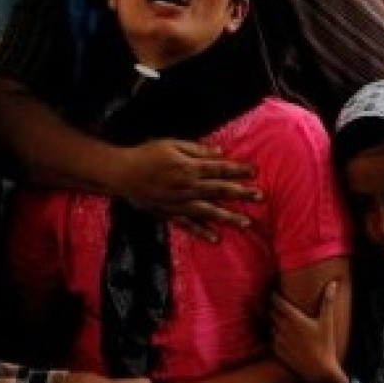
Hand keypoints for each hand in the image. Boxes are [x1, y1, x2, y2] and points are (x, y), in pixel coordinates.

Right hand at [113, 139, 262, 240]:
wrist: (122, 173)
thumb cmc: (146, 154)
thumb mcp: (171, 144)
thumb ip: (196, 149)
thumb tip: (219, 152)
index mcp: (189, 167)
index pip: (219, 169)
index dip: (238, 170)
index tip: (255, 172)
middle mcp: (187, 187)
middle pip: (219, 190)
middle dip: (241, 193)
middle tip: (261, 197)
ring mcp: (179, 203)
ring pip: (209, 211)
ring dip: (228, 217)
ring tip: (246, 222)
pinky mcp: (169, 214)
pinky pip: (188, 225)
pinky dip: (202, 232)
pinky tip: (215, 238)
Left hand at [271, 282, 348, 382]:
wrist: (320, 371)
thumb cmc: (325, 345)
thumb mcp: (327, 322)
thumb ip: (327, 301)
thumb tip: (333, 283)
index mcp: (294, 318)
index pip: (276, 301)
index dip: (274, 295)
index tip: (275, 292)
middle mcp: (284, 327)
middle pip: (272, 312)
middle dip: (275, 308)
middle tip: (280, 307)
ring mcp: (279, 339)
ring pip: (272, 325)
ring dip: (276, 323)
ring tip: (285, 323)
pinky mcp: (277, 350)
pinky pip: (272, 339)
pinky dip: (277, 337)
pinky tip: (286, 338)